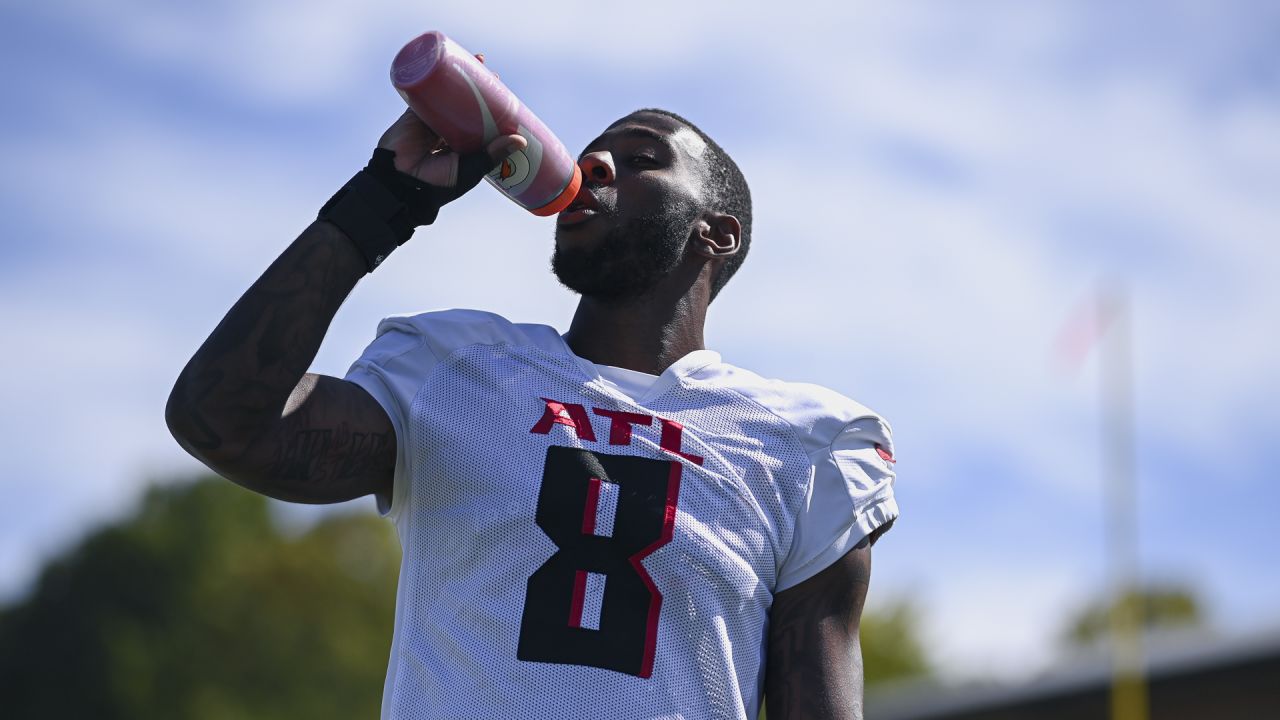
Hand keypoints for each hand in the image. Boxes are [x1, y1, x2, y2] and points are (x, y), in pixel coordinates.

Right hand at [377, 54, 526, 188]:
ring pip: (447, 95)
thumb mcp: (470, 170)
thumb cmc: (436, 185)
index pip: (480, 123)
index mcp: (462, 147)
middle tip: (493, 76)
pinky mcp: (414, 113)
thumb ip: (491, 156)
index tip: (506, 96)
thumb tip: (520, 140)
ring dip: (459, 77)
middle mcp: (447, 132)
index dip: (492, 109)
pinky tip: (445, 63)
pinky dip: (434, 77)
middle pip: (465, 105)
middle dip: (478, 89)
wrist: (400, 185)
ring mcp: (430, 121)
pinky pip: (425, 92)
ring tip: (476, 62)